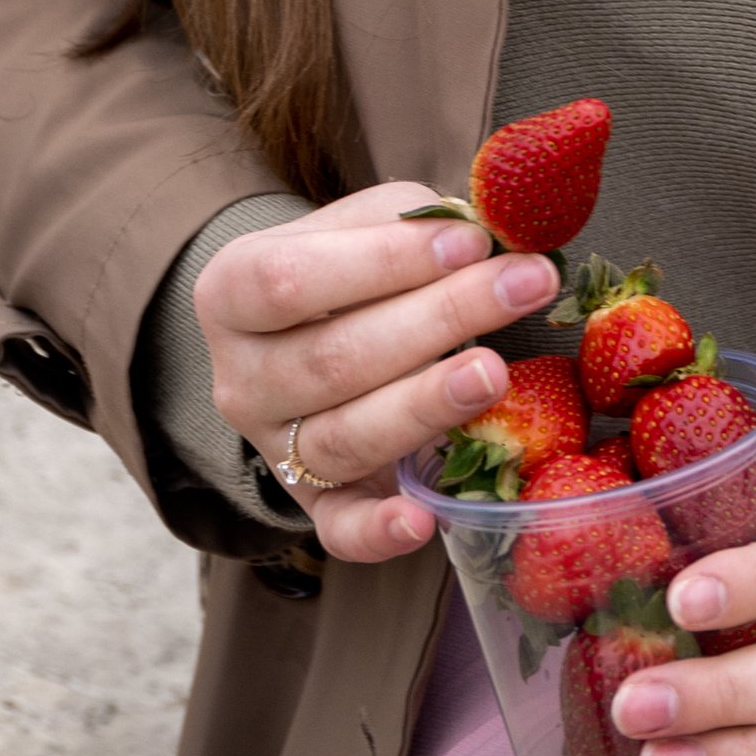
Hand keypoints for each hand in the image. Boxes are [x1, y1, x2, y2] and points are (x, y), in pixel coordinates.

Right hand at [191, 180, 558, 564]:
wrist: (310, 331)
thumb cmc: (347, 265)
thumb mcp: (362, 223)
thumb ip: (413, 222)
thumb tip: (486, 232)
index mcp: (232, 293)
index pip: (290, 280)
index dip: (382, 261)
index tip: (469, 241)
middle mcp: (241, 378)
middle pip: (332, 359)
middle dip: (438, 319)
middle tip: (523, 286)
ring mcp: (273, 449)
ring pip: (345, 438)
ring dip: (425, 406)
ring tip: (494, 373)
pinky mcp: (314, 504)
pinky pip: (339, 530)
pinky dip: (378, 532)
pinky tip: (425, 521)